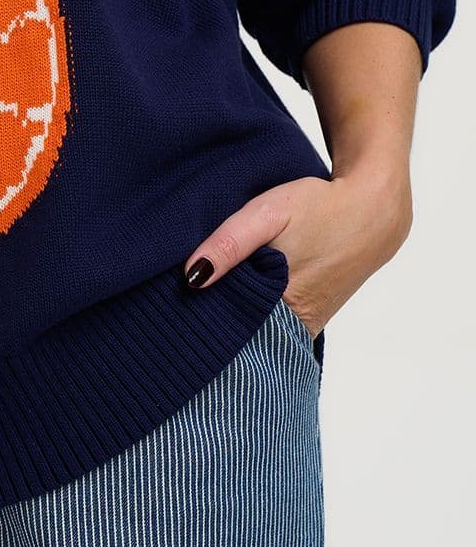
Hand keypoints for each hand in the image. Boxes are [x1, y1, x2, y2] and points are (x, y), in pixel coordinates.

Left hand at [180, 165, 412, 338]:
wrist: (372, 212)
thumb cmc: (318, 208)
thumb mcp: (269, 213)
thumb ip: (230, 243)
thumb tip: (192, 276)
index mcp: (283, 305)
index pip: (226, 334)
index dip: (199, 324)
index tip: (174, 316)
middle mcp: (296, 326)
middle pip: (240, 338)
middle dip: (212, 324)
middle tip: (182, 307)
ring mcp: (306, 326)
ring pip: (256, 334)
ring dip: (233, 320)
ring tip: (205, 301)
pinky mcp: (311, 319)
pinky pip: (274, 328)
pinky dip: (253, 318)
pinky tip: (236, 300)